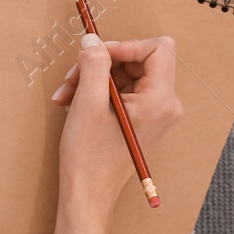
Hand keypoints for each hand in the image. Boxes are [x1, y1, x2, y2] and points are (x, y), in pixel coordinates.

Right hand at [52, 34, 182, 214]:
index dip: (125, 45)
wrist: (88, 193)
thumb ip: (94, 66)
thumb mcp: (88, 104)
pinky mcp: (143, 117)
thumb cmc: (89, 156)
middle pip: (139, 60)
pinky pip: (123, 89)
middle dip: (102, 63)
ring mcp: (155, 112)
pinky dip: (97, 90)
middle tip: (72, 77)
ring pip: (127, 73)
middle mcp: (166, 104)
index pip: (157, 49)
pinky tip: (74, 102)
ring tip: (67, 94)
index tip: (96, 54)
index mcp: (160, 100)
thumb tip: (93, 40)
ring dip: (94, 78)